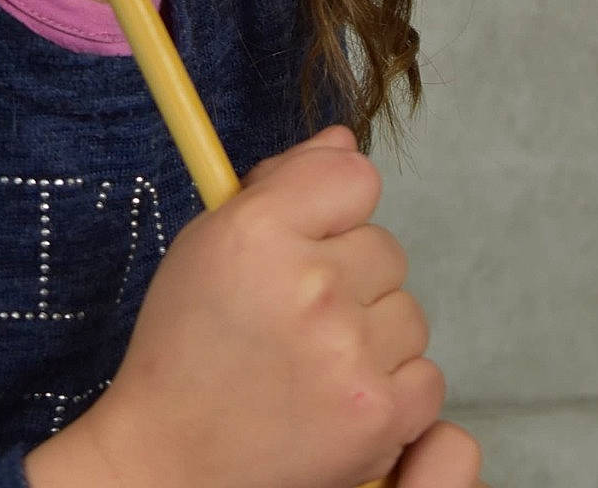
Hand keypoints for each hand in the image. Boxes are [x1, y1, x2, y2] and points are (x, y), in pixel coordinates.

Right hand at [29, 124, 447, 487]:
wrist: (172, 460)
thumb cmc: (189, 344)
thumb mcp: (213, 240)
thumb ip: (284, 181)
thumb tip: (343, 141)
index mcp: (259, 229)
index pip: (355, 177)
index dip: (334, 205)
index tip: (308, 234)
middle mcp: (309, 285)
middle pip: (386, 246)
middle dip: (350, 273)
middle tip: (296, 312)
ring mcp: (348, 354)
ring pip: (409, 311)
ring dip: (372, 330)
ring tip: (312, 358)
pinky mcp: (378, 416)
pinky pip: (425, 374)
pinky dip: (390, 385)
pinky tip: (337, 393)